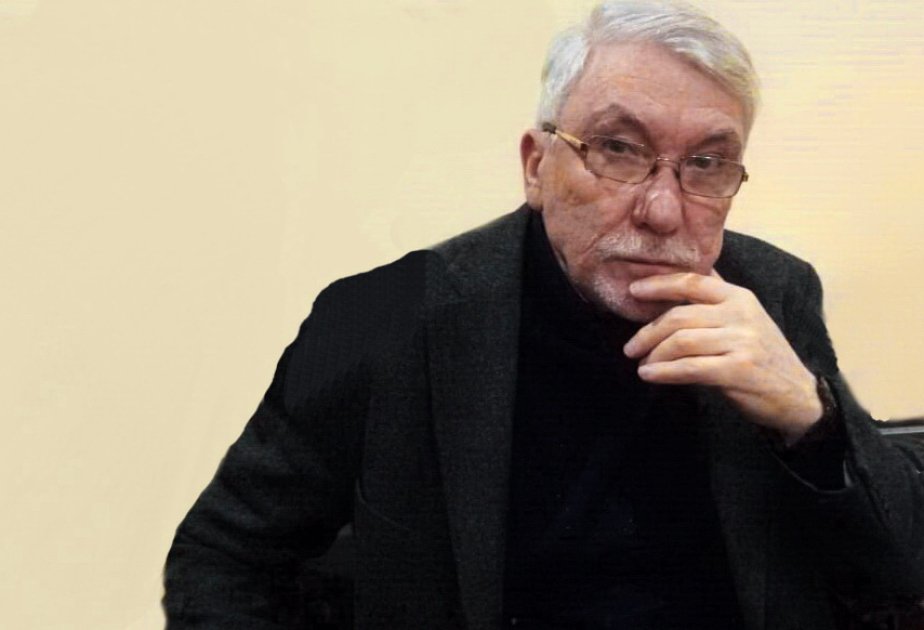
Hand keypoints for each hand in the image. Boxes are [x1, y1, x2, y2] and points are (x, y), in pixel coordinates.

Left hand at [623, 271, 821, 442]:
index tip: (633, 290)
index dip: (659, 284)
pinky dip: (664, 372)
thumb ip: (716, 298)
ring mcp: (741, 341)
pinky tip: (649, 376)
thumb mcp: (746, 318)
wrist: (798, 395)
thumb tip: (682, 275)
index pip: (691, 281)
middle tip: (630, 347)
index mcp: (739, 297)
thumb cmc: (763, 356)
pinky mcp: (738, 369)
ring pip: (680, 341)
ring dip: (653, 354)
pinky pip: (689, 368)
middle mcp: (740, 314)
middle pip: (679, 316)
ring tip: (642, 364)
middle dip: (648, 332)